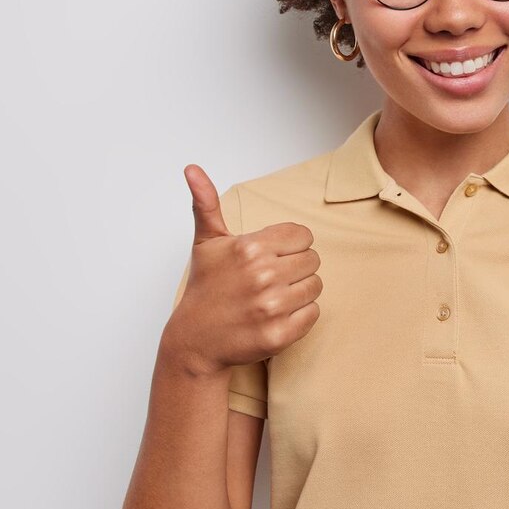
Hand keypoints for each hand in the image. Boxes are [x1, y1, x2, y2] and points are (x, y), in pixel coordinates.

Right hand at [159, 164, 323, 376]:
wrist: (196, 339)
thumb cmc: (206, 287)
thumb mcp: (206, 242)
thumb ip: (206, 203)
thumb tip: (192, 168)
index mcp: (250, 248)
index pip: (303, 235)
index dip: (290, 245)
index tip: (272, 256)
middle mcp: (263, 276)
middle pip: (312, 260)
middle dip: (296, 268)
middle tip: (272, 279)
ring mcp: (272, 307)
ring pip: (316, 286)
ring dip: (300, 291)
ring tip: (274, 297)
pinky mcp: (279, 335)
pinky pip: (314, 314)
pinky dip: (301, 316)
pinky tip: (278, 315)